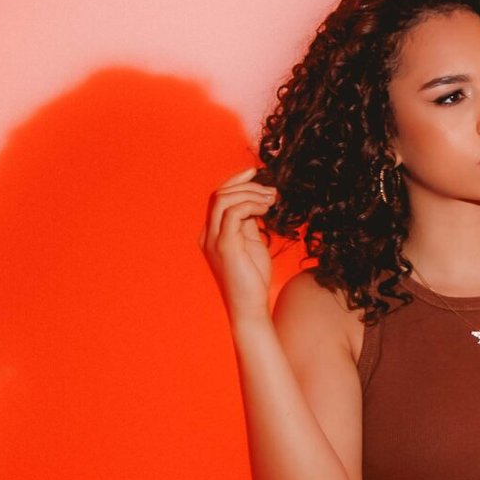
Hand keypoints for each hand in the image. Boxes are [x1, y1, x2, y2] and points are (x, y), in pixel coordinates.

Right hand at [202, 165, 278, 324]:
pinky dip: (251, 205)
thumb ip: (248, 223)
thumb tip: (256, 201)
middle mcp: (207, 234)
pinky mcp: (225, 246)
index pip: (219, 197)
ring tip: (272, 199)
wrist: (250, 307)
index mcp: (211, 233)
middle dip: (247, 184)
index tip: (256, 172)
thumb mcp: (251, 244)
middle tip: (271, 190)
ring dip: (251, 193)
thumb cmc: (252, 279)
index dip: (237, 180)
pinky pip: (234, 213)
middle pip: (220, 194)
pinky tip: (266, 209)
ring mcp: (213, 240)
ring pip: (224, 199)